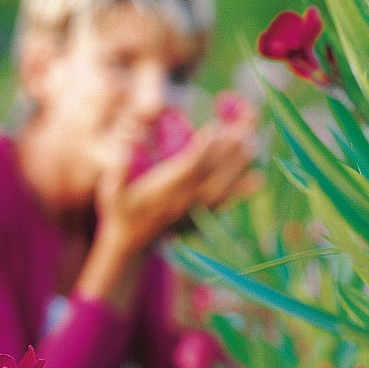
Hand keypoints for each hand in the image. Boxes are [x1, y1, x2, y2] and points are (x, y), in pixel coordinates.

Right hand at [95, 106, 261, 256]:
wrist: (130, 243)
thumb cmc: (119, 211)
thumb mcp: (111, 189)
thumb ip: (119, 169)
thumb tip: (126, 148)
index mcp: (163, 191)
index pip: (188, 167)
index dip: (203, 148)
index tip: (216, 128)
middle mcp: (183, 200)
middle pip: (212, 171)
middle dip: (229, 147)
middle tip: (246, 124)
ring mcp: (194, 210)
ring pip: (223, 185)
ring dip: (239, 164)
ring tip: (254, 142)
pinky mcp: (200, 217)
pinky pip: (225, 202)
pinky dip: (242, 190)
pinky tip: (258, 178)